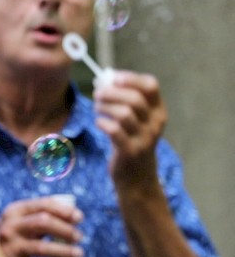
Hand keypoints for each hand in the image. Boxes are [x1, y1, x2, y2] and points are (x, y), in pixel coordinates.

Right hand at [0, 197, 84, 256]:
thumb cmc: (15, 237)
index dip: (64, 210)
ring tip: (79, 253)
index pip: (42, 205)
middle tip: (79, 237)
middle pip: (43, 222)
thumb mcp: (21, 222)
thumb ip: (42, 216)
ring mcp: (9, 248)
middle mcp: (9, 227)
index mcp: (13, 211)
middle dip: (65, 229)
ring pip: (42, 248)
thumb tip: (74, 217)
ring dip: (65, 251)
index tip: (79, 218)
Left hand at [93, 70, 165, 189]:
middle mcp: (155, 124)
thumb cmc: (133, 143)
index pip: (151, 86)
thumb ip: (128, 102)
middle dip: (112, 92)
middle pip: (134, 98)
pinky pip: (114, 130)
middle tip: (98, 94)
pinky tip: (99, 123)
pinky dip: (102, 123)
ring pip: (123, 113)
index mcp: (159, 112)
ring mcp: (144, 138)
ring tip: (97, 108)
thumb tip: (106, 80)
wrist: (138, 179)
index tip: (112, 78)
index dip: (130, 78)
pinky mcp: (130, 151)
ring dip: (105, 107)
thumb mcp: (139, 123)